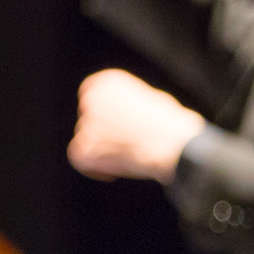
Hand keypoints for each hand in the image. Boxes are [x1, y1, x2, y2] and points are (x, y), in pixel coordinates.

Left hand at [69, 69, 204, 181]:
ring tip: (126, 158)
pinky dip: (94, 168)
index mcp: (108, 81)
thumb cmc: (171, 124)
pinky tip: (113, 172)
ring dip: (100, 151)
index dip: (101, 115)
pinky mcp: (84, 147)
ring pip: (84, 140)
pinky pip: (80, 159)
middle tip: (122, 146)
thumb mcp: (150, 99)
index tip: (114, 128)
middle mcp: (92, 98)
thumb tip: (122, 117)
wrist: (173, 143)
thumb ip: (127, 104)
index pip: (91, 96)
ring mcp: (87, 123)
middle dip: (101, 135)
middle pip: (87, 120)